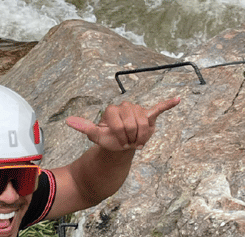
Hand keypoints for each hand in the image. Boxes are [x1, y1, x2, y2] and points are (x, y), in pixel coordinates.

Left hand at [64, 97, 179, 151]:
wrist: (120, 144)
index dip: (120, 137)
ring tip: (136, 140)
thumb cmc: (108, 139)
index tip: (118, 141)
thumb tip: (67, 120)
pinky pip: (159, 108)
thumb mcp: (96, 135)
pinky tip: (177, 99)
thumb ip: (84, 127)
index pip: (120, 124)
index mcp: (113, 109)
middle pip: (133, 124)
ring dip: (142, 136)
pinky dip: (168, 104)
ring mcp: (138, 110)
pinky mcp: (149, 115)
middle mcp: (126, 106)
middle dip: (131, 137)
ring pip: (145, 124)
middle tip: (128, 141)